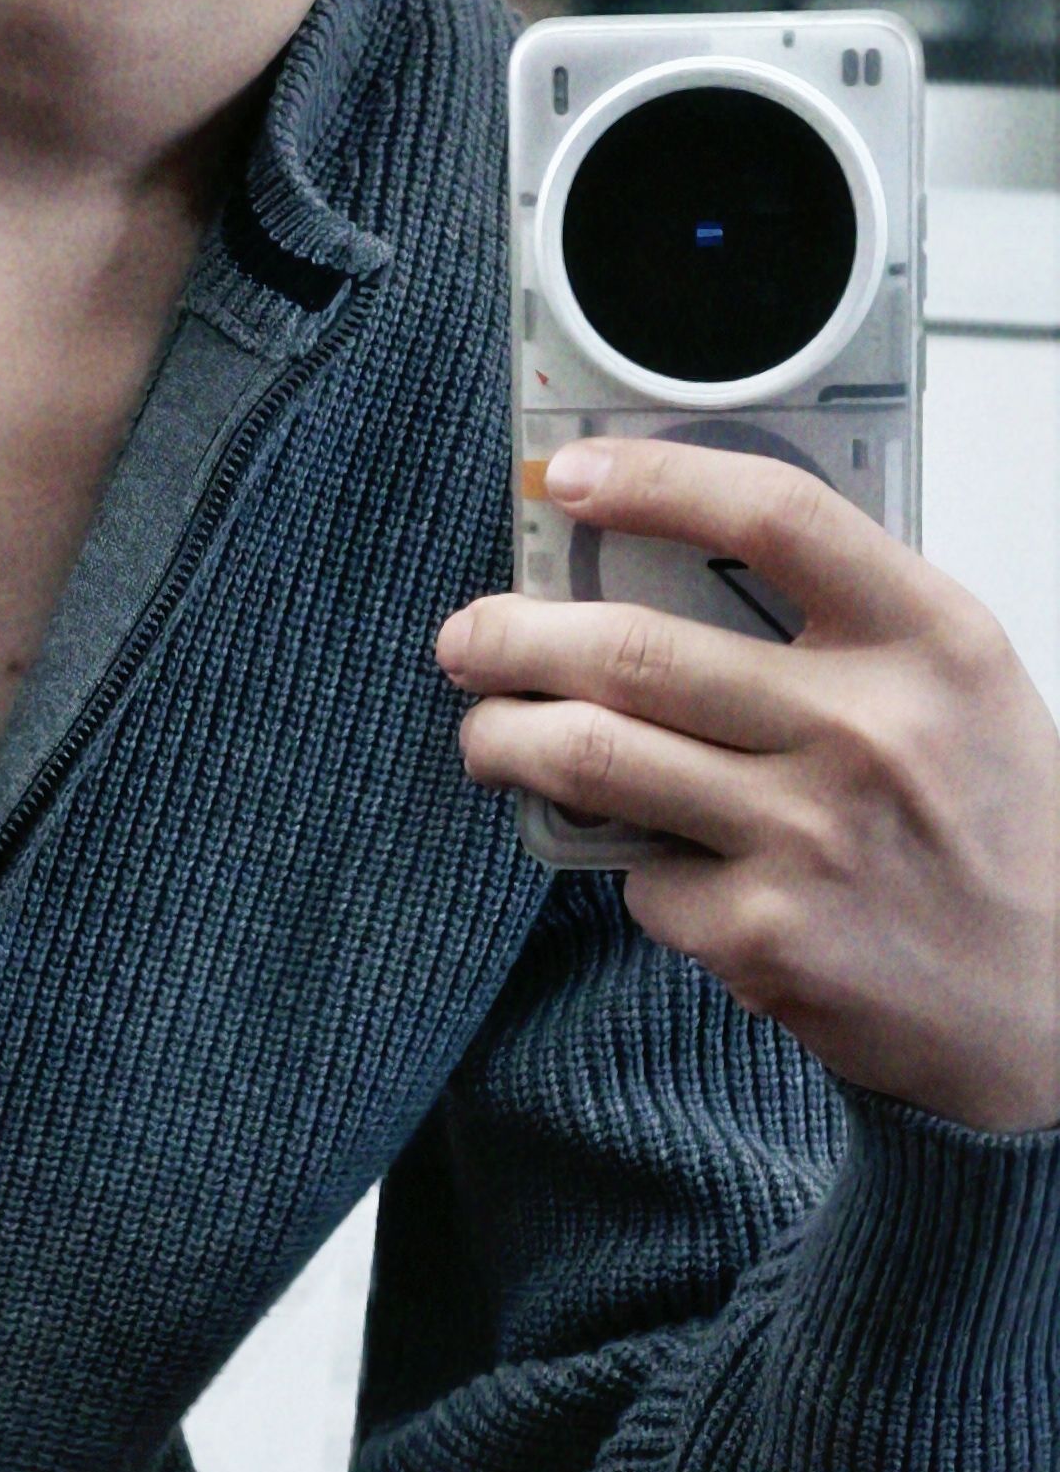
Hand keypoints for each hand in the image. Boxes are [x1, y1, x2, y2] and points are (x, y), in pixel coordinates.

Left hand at [438, 438, 1059, 1133]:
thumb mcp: (957, 692)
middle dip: (517, 639)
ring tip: (485, 733)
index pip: (776, 517)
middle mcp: (865, 728)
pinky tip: (662, 869)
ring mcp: (806, 835)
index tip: (568, 476)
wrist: (1043, 996)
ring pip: (598, 761)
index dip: (654, 482)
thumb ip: (847, 632)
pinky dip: (633, 870)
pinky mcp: (758, 935)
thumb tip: (680, 577)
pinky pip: (642, 880)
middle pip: (638, 653)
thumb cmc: (990, 833)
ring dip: (508, 741)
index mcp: (928, 639)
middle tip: (469, 638)